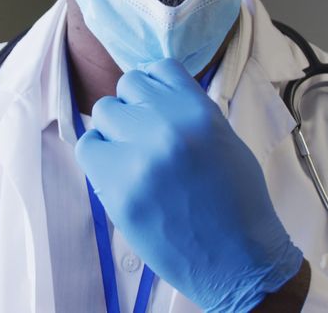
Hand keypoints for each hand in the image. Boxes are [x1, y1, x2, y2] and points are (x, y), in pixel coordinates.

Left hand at [75, 59, 302, 311]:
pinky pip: (88, 148)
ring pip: (103, 112)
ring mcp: (140, 156)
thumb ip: (190, 113)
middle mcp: (168, 125)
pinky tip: (116, 172)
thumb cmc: (238, 203)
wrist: (239, 261)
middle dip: (134, 108)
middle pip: (127, 86)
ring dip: (114, 130)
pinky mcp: (118, 188)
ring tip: (132, 157)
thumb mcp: (225, 140)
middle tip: (144, 137)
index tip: (154, 105)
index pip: (159, 68)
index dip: (154, 87)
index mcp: (200, 110)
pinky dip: (98, 155)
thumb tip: (153, 96)